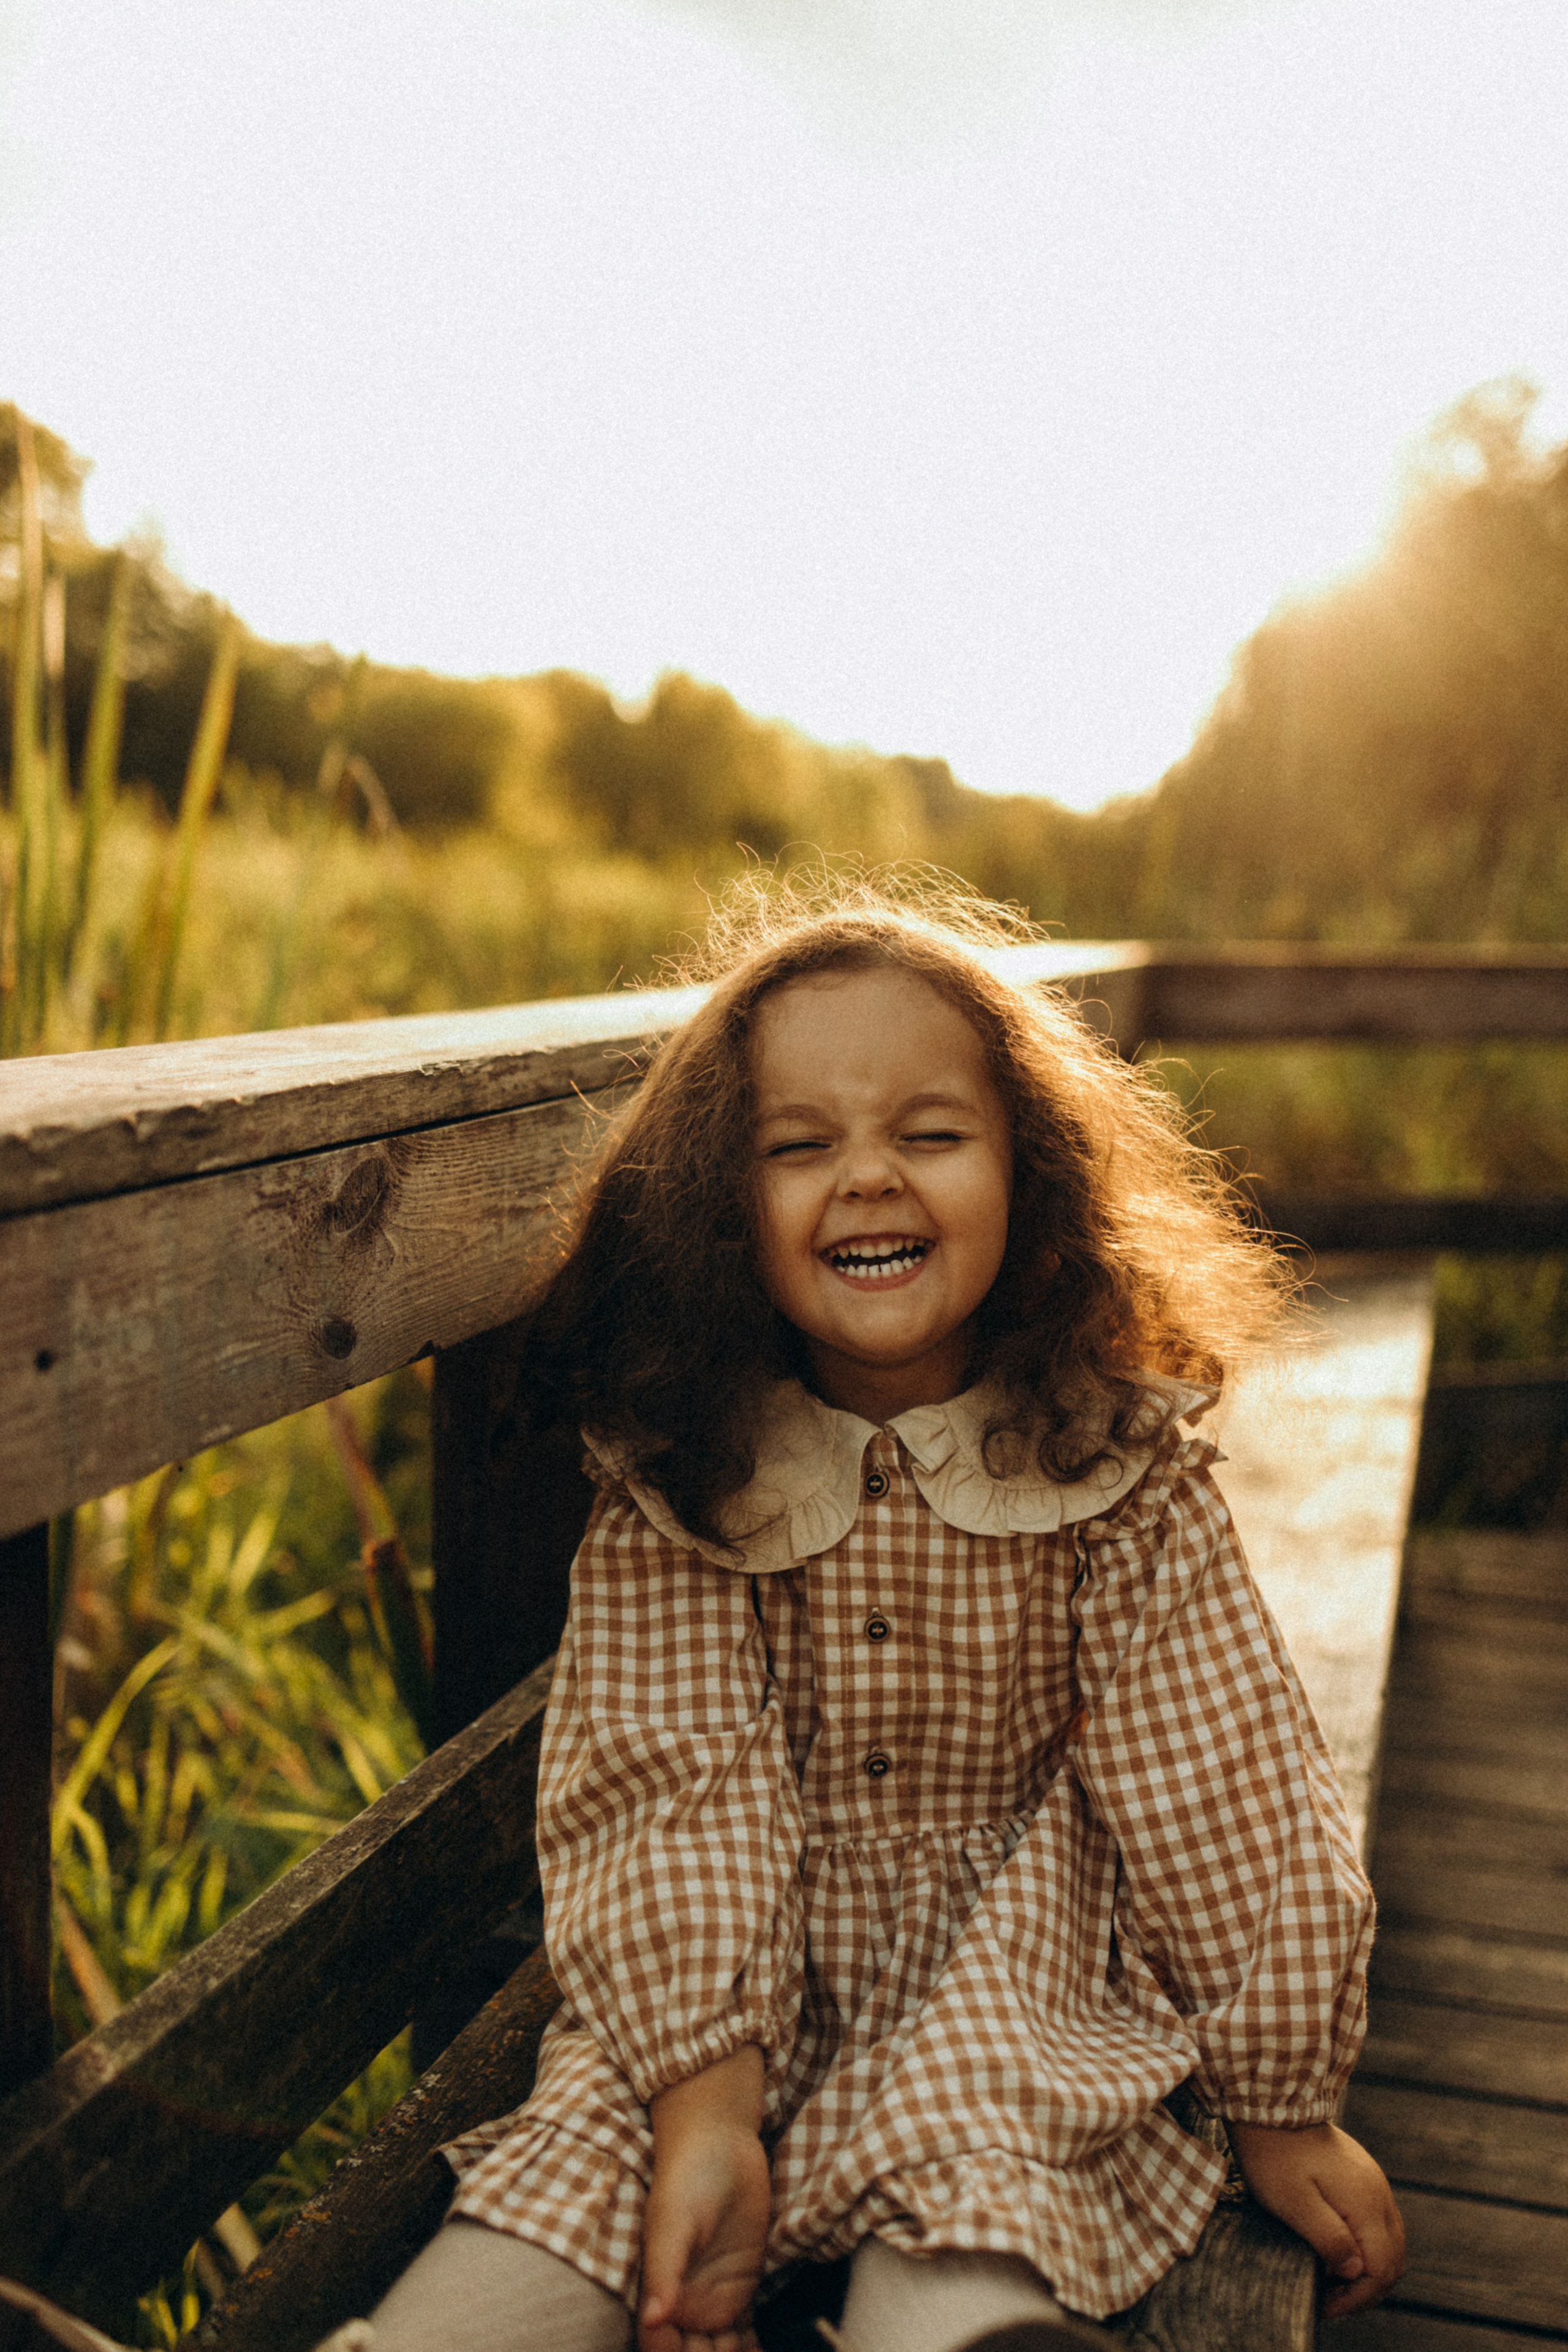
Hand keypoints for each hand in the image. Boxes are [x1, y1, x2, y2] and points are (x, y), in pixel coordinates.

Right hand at [640, 2049, 770, 2351]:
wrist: (720, 2140)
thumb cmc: (686, 2175)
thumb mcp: (672, 2220)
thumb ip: (663, 2270)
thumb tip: (652, 2320)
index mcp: (662, 2293)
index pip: (662, 2346)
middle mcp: (684, 2304)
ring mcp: (714, 2299)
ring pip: (720, 2351)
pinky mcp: (741, 2288)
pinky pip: (745, 2335)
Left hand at [1226, 2119, 1405, 2319]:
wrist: (1270, 2106)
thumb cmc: (1274, 2155)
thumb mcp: (1294, 2202)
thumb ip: (1329, 2238)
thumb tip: (1355, 2271)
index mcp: (1366, 2203)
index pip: (1381, 2269)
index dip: (1357, 2297)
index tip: (1325, 2308)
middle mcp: (1378, 2194)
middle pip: (1393, 2260)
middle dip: (1366, 2290)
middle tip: (1330, 2303)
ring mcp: (1373, 2183)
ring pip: (1390, 2244)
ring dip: (1367, 2271)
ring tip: (1332, 2285)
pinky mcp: (1362, 2178)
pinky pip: (1378, 2224)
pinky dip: (1366, 2248)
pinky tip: (1337, 2254)